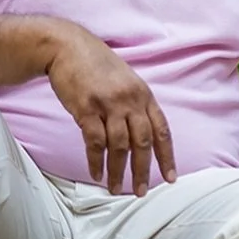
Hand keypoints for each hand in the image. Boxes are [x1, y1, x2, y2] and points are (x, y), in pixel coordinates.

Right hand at [43, 20, 176, 196]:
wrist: (67, 47)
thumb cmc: (96, 65)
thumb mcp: (126, 80)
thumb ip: (135, 105)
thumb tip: (142, 134)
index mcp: (143, 94)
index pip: (162, 130)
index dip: (167, 156)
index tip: (170, 177)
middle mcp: (130, 99)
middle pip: (143, 142)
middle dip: (143, 170)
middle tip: (140, 191)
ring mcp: (109, 103)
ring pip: (119, 146)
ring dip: (117, 171)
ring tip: (115, 188)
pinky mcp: (86, 108)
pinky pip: (95, 142)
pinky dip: (96, 161)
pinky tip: (96, 173)